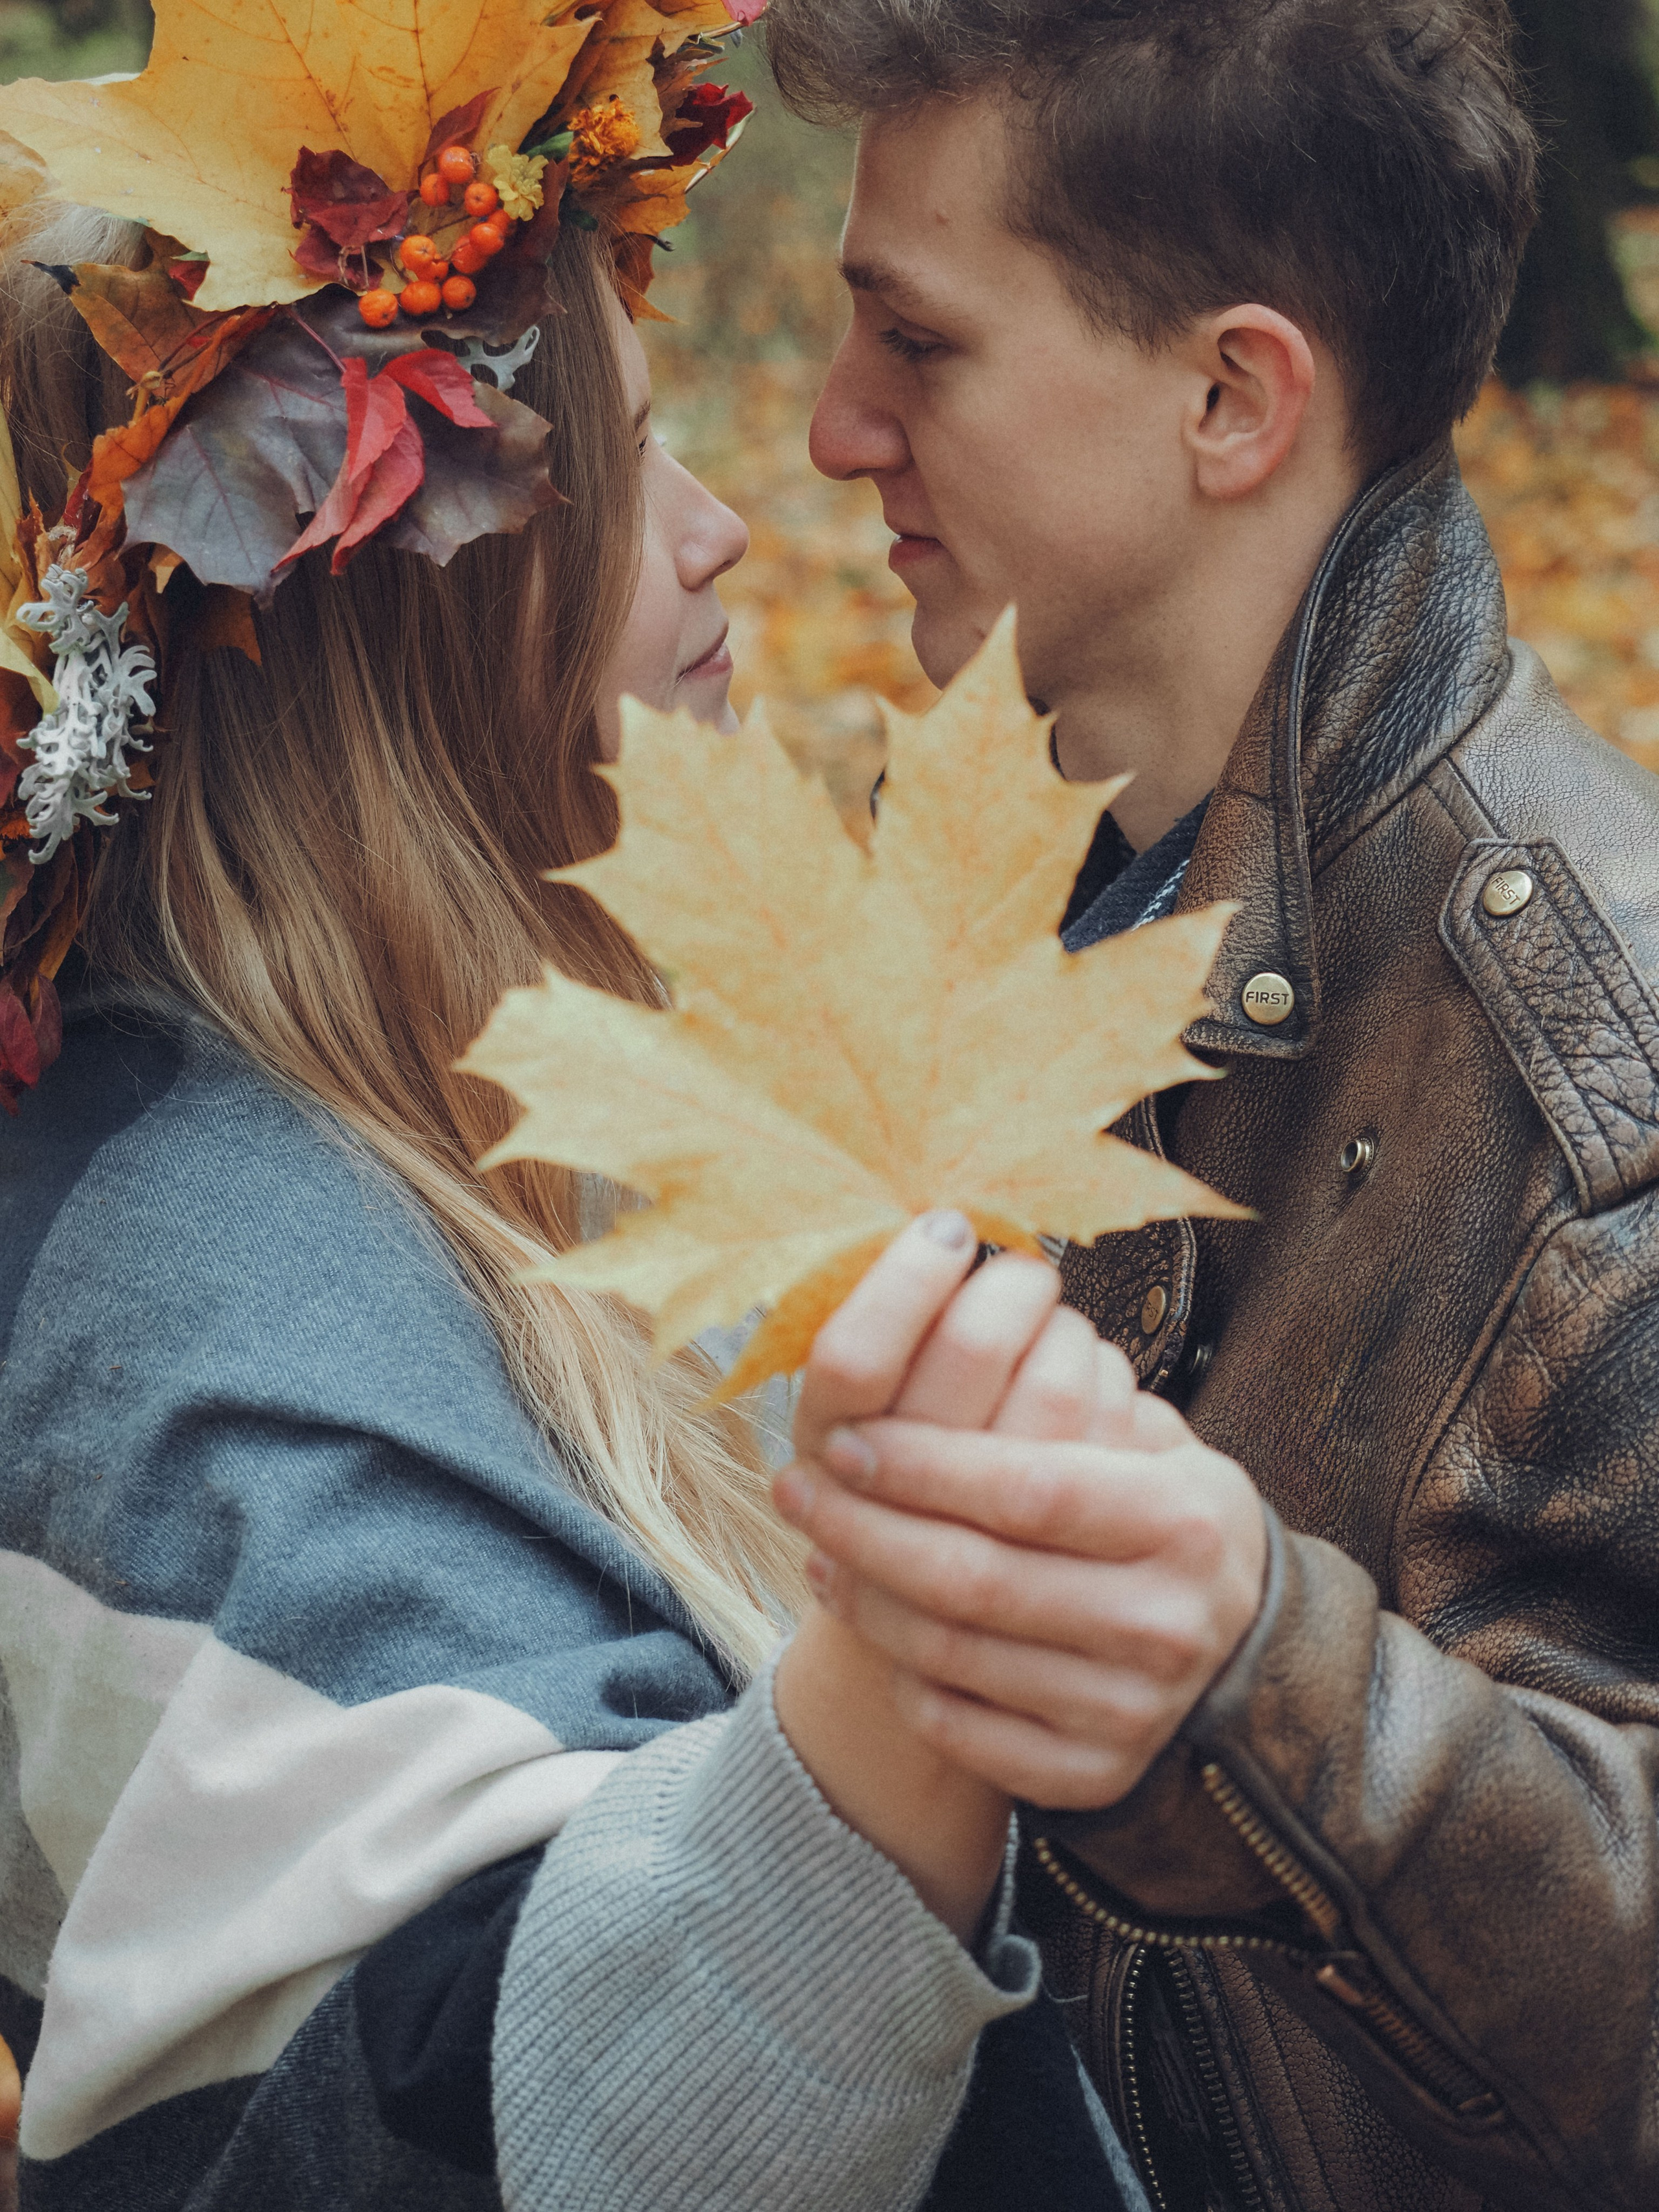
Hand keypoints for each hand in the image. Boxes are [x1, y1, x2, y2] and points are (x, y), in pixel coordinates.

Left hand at [775, 1249, 1266, 1812]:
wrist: (1235, 1640)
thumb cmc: (1160, 1509)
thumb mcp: (1150, 1440)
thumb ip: (1063, 1395)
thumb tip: (940, 1308)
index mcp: (1185, 1518)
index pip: (1026, 1487)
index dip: (922, 1463)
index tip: (842, 1438)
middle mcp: (1166, 1622)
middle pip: (974, 1577)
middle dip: (863, 1528)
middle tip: (797, 1487)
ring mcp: (1132, 1709)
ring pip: (952, 1654)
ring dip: (863, 1596)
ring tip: (816, 1547)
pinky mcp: (1094, 1774)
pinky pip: (963, 1729)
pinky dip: (900, 1677)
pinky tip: (870, 1618)